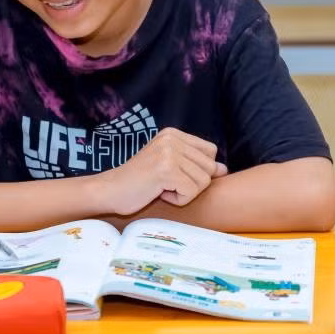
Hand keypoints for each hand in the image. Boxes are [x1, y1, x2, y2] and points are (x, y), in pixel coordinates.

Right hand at [101, 127, 226, 214]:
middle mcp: (171, 139)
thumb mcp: (169, 167)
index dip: (198, 169)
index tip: (173, 174)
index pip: (210, 152)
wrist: (111, 190)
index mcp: (173, 133)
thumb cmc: (139, 182)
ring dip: (184, 192)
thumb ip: (195, 164)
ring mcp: (168, 153)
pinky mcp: (166, 170)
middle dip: (192, 183)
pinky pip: (191, 192)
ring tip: (161, 187)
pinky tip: (159, 193)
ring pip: (203, 181)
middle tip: (166, 182)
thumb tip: (224, 169)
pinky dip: (178, 199)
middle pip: (210, 167)